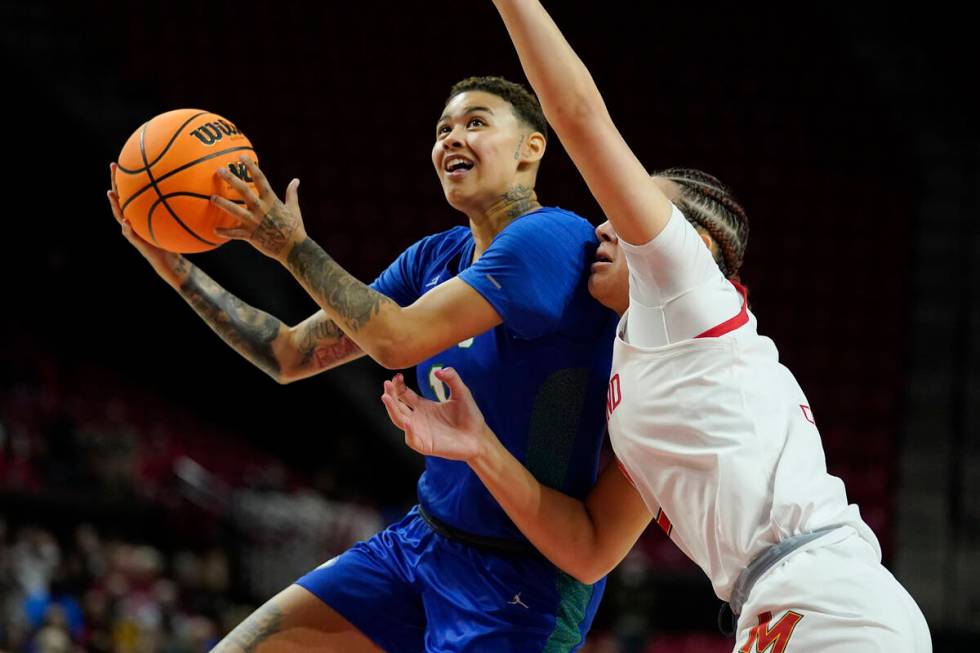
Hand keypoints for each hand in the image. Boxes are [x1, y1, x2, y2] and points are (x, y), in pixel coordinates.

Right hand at [107, 163, 189, 285]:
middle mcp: (135, 220)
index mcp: (142, 213)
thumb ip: (184, 207)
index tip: (125, 160)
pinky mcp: (139, 245)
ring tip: (111, 193)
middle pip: (122, 199)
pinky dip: (127, 229)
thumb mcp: (180, 221)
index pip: (133, 193)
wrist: (173, 263)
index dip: (128, 177)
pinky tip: (125, 222)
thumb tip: (199, 188)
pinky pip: (131, 236)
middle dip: (116, 182)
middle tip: (113, 167)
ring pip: (119, 216)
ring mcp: (134, 232)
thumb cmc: (176, 240)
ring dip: (114, 205)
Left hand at [211, 156, 306, 261]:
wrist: (294, 248)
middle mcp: (261, 209)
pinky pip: (235, 234)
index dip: (251, 167)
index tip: (242, 157)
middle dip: (231, 179)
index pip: (260, 179)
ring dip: (223, 204)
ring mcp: (255, 222)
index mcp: (271, 200)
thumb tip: (296, 180)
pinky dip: (225, 232)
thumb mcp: (294, 208)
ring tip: (212, 197)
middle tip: (219, 170)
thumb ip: (291, 193)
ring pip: (235, 211)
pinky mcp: (251, 235)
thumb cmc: (295, 228)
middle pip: (244, 190)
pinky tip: (214, 230)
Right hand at [381, 368, 488, 461]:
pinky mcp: (426, 445)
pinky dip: (408, 432)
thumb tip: (439, 370)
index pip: (404, 395)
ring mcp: (420, 432)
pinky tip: (408, 421)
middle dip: (390, 395)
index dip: (398, 386)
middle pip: (397, 406)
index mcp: (423, 406)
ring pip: (399, 421)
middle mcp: (418, 418)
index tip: (397, 375)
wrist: (479, 437)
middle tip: (387, 383)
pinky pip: (412, 440)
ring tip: (386, 397)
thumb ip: (452, 378)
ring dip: (391, 410)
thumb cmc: (469, 416)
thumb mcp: (461, 392)